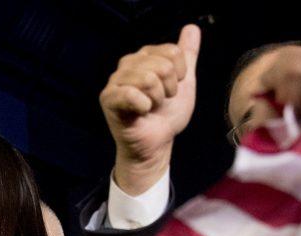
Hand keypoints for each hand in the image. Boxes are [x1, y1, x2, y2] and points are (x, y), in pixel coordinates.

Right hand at [100, 23, 200, 194]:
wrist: (157, 143)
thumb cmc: (168, 114)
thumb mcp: (184, 83)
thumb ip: (188, 55)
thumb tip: (192, 27)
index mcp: (145, 56)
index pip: (173, 52)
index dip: (179, 76)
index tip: (172, 90)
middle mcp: (128, 63)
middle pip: (163, 65)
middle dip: (169, 90)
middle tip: (161, 102)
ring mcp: (116, 80)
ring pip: (149, 79)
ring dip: (157, 100)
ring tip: (151, 108)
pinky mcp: (108, 98)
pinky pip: (132, 94)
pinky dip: (144, 107)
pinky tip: (141, 113)